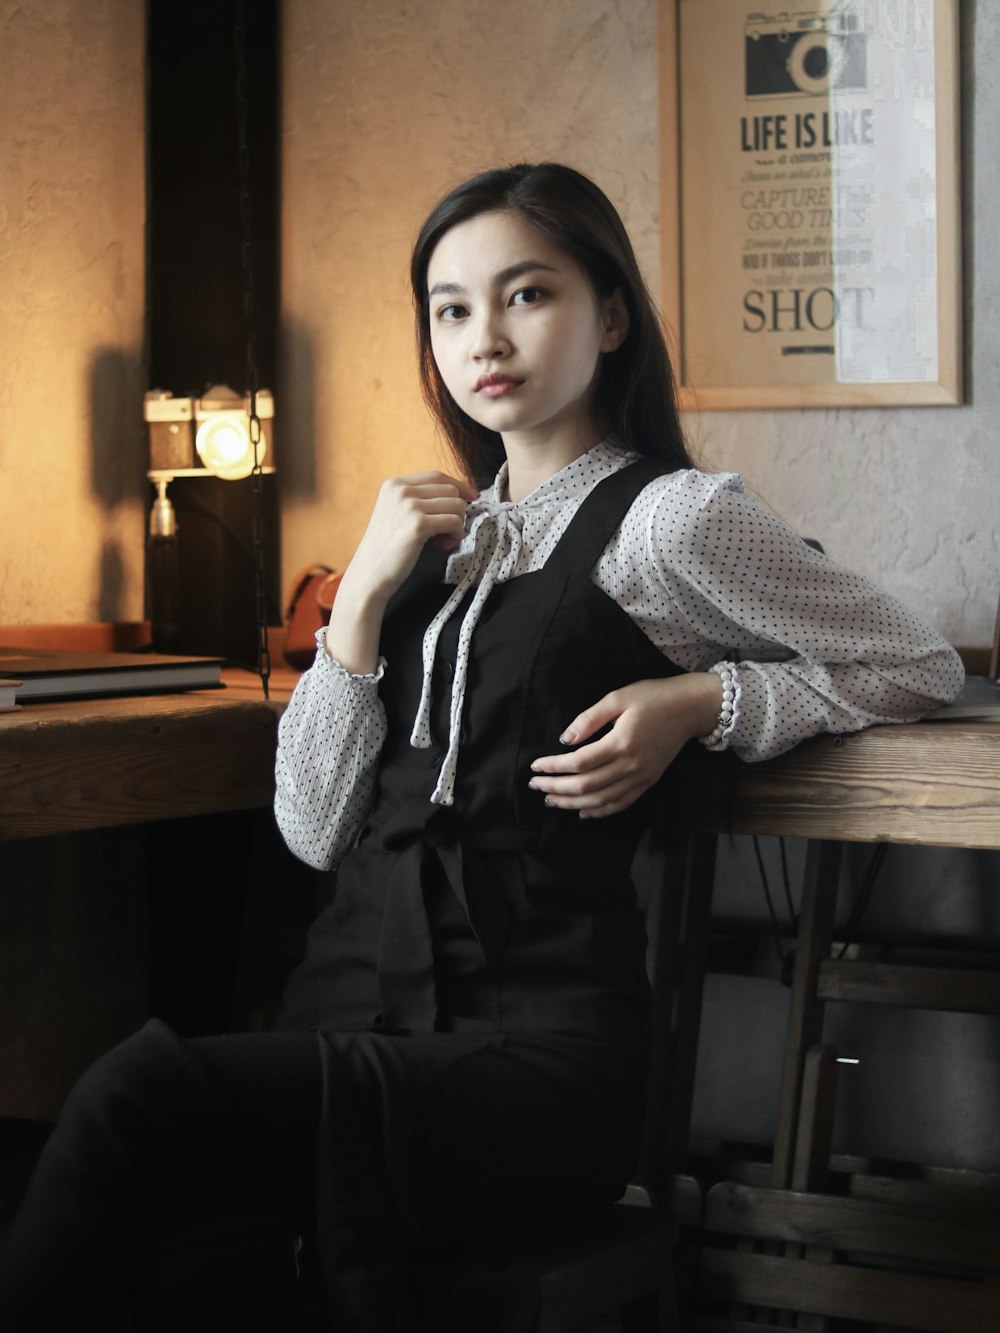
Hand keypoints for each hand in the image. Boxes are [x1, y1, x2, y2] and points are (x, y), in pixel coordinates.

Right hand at [326, 471, 476, 673]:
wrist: (369, 574)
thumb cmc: (387, 549)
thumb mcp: (396, 513)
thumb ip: (419, 500)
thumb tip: (459, 495)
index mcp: (394, 484)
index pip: (437, 476)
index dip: (458, 486)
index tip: (470, 498)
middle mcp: (401, 490)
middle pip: (450, 490)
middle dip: (456, 511)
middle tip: (443, 533)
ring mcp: (409, 506)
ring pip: (457, 505)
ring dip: (457, 525)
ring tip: (441, 540)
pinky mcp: (418, 524)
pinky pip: (454, 522)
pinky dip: (455, 535)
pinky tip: (442, 546)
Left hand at [528, 674, 722, 818]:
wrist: (690, 709)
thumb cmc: (653, 697)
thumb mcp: (618, 698)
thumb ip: (589, 719)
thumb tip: (565, 740)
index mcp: (622, 742)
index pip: (579, 762)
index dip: (554, 767)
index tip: (535, 767)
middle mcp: (632, 765)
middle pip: (587, 786)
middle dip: (557, 788)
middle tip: (535, 786)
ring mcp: (642, 777)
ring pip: (601, 800)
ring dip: (573, 804)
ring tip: (551, 800)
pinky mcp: (649, 782)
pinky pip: (621, 803)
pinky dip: (600, 812)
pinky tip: (583, 812)